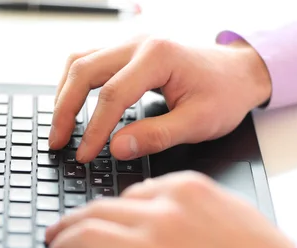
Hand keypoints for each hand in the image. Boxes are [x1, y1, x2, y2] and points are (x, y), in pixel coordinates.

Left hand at [45, 172, 293, 247]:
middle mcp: (162, 212)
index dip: (107, 211)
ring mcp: (152, 247)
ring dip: (62, 244)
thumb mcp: (225, 208)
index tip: (97, 221)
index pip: (128, 193)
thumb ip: (186, 204)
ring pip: (87, 235)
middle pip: (97, 209)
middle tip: (56, 232)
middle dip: (69, 222)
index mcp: (182, 188)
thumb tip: (152, 210)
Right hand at [49, 36, 271, 162]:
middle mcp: (138, 43)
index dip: (94, 130)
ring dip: (64, 93)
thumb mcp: (198, 122)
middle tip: (58, 141)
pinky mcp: (127, 50)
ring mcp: (130, 43)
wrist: (239, 71)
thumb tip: (117, 148)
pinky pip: (89, 60)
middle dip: (64, 109)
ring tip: (60, 126)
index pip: (111, 95)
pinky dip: (74, 84)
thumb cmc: (224, 94)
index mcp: (158, 56)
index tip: (84, 155)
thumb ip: (157, 136)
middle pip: (84, 70)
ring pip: (80, 61)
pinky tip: (72, 105)